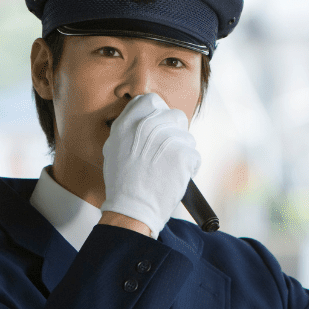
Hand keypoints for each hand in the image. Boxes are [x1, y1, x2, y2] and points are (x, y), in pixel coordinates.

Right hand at [101, 93, 200, 237]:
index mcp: (128, 122)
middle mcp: (147, 125)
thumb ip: (129, 129)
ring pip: (187, 137)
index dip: (158, 113)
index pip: (150, 101)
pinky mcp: (183, 154)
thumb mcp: (114, 148)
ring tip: (167, 169)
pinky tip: (176, 177)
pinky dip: (189, 168)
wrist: (132, 208)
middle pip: (175, 116)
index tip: (159, 127)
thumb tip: (146, 119)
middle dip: (175, 133)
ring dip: (182, 152)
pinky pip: (194, 156)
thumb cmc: (123, 184)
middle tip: (166, 153)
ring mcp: (167, 138)